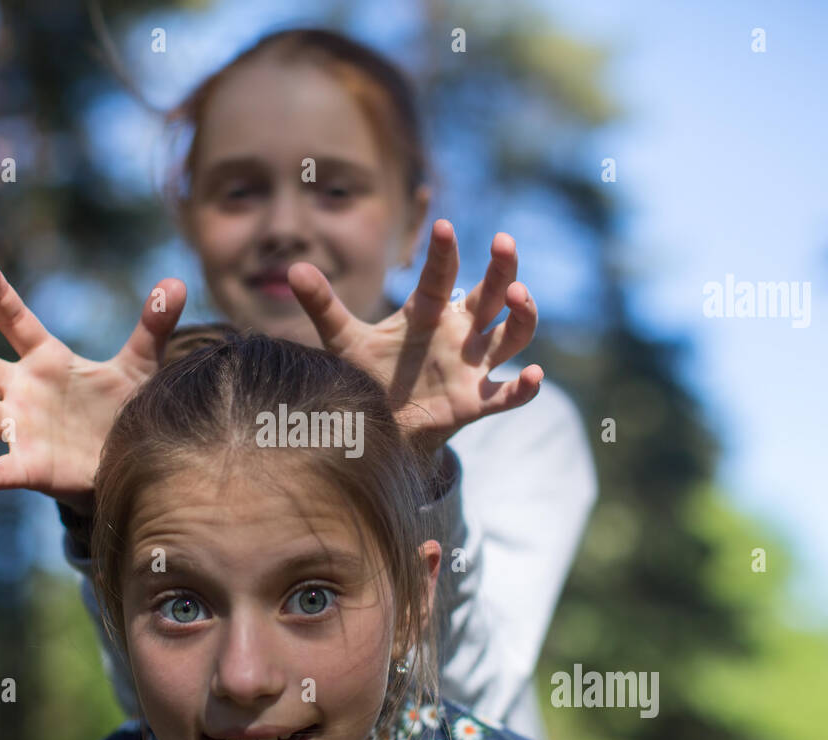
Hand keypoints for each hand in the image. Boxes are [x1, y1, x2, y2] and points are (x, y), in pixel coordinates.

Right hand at [0, 260, 186, 513]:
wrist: (126, 463)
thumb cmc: (122, 410)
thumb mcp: (140, 366)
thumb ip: (154, 326)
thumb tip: (177, 281)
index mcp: (46, 361)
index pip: (17, 323)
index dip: (1, 296)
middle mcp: (23, 391)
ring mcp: (21, 428)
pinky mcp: (29, 466)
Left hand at [287, 220, 541, 459]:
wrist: (378, 425)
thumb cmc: (367, 375)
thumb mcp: (343, 339)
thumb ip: (323, 306)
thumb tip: (292, 268)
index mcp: (427, 312)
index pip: (440, 276)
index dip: (443, 253)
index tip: (442, 226)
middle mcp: (456, 333)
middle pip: (490, 294)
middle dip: (501, 268)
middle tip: (503, 242)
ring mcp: (471, 366)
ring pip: (511, 335)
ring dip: (522, 315)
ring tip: (520, 295)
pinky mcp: (476, 401)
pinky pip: (508, 394)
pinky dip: (526, 387)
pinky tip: (535, 376)